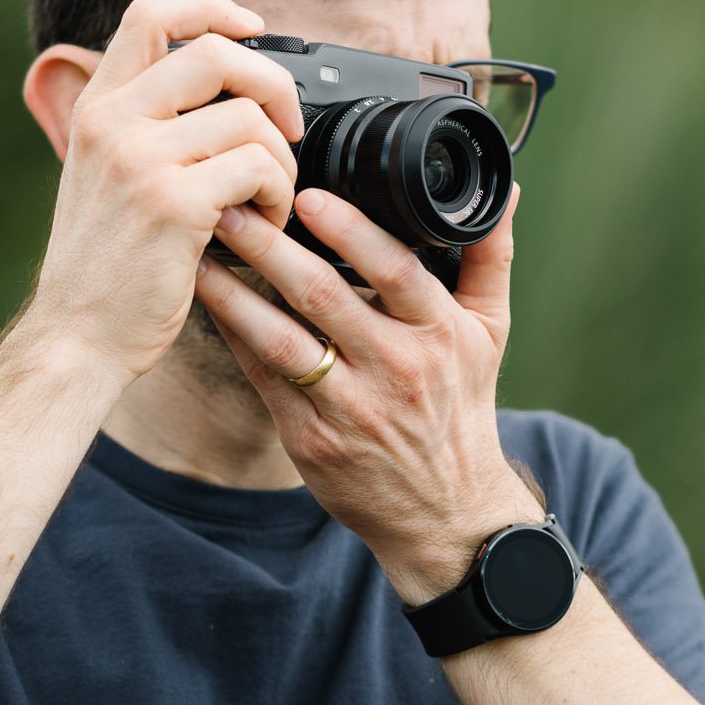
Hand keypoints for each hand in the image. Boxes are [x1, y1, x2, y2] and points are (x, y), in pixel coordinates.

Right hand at [30, 0, 304, 381]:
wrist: (78, 337)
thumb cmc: (104, 269)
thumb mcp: (105, 178)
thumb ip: (146, 129)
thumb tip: (222, 97)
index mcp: (96, 108)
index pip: (151, 14)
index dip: (212, 7)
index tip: (254, 28)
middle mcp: (112, 122)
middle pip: (216, 52)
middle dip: (273, 85)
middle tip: (288, 131)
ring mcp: (140, 159)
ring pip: (250, 119)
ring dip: (281, 162)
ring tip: (269, 201)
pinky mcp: (173, 202)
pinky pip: (258, 168)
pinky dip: (278, 196)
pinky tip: (263, 224)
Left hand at [191, 184, 543, 603]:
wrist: (447, 513)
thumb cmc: (461, 408)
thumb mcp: (490, 333)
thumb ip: (490, 257)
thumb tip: (505, 190)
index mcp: (439, 334)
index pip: (394, 270)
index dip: (349, 231)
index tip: (307, 195)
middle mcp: (396, 369)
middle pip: (323, 297)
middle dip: (270, 246)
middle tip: (230, 205)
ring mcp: (350, 408)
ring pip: (282, 340)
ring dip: (233, 293)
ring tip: (199, 252)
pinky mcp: (311, 440)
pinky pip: (264, 377)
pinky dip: (234, 336)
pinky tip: (209, 302)